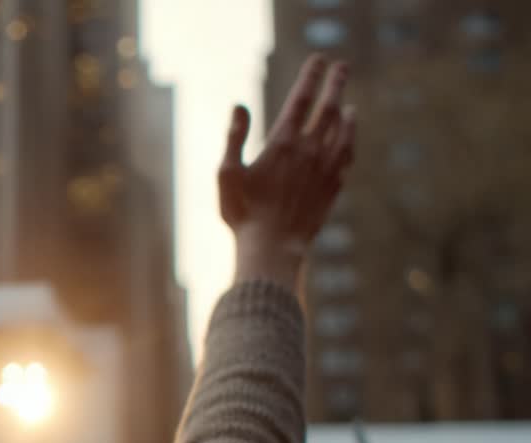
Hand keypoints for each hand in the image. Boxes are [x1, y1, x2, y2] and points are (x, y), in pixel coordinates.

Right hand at [219, 54, 355, 288]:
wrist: (274, 248)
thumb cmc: (243, 213)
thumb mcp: (226, 174)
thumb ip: (234, 137)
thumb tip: (238, 105)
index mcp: (282, 143)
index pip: (300, 99)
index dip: (310, 76)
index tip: (319, 60)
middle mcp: (309, 150)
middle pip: (328, 107)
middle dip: (336, 84)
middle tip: (343, 66)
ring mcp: (325, 168)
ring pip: (342, 130)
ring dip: (346, 110)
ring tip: (348, 101)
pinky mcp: (333, 186)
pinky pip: (348, 154)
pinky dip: (351, 137)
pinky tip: (349, 134)